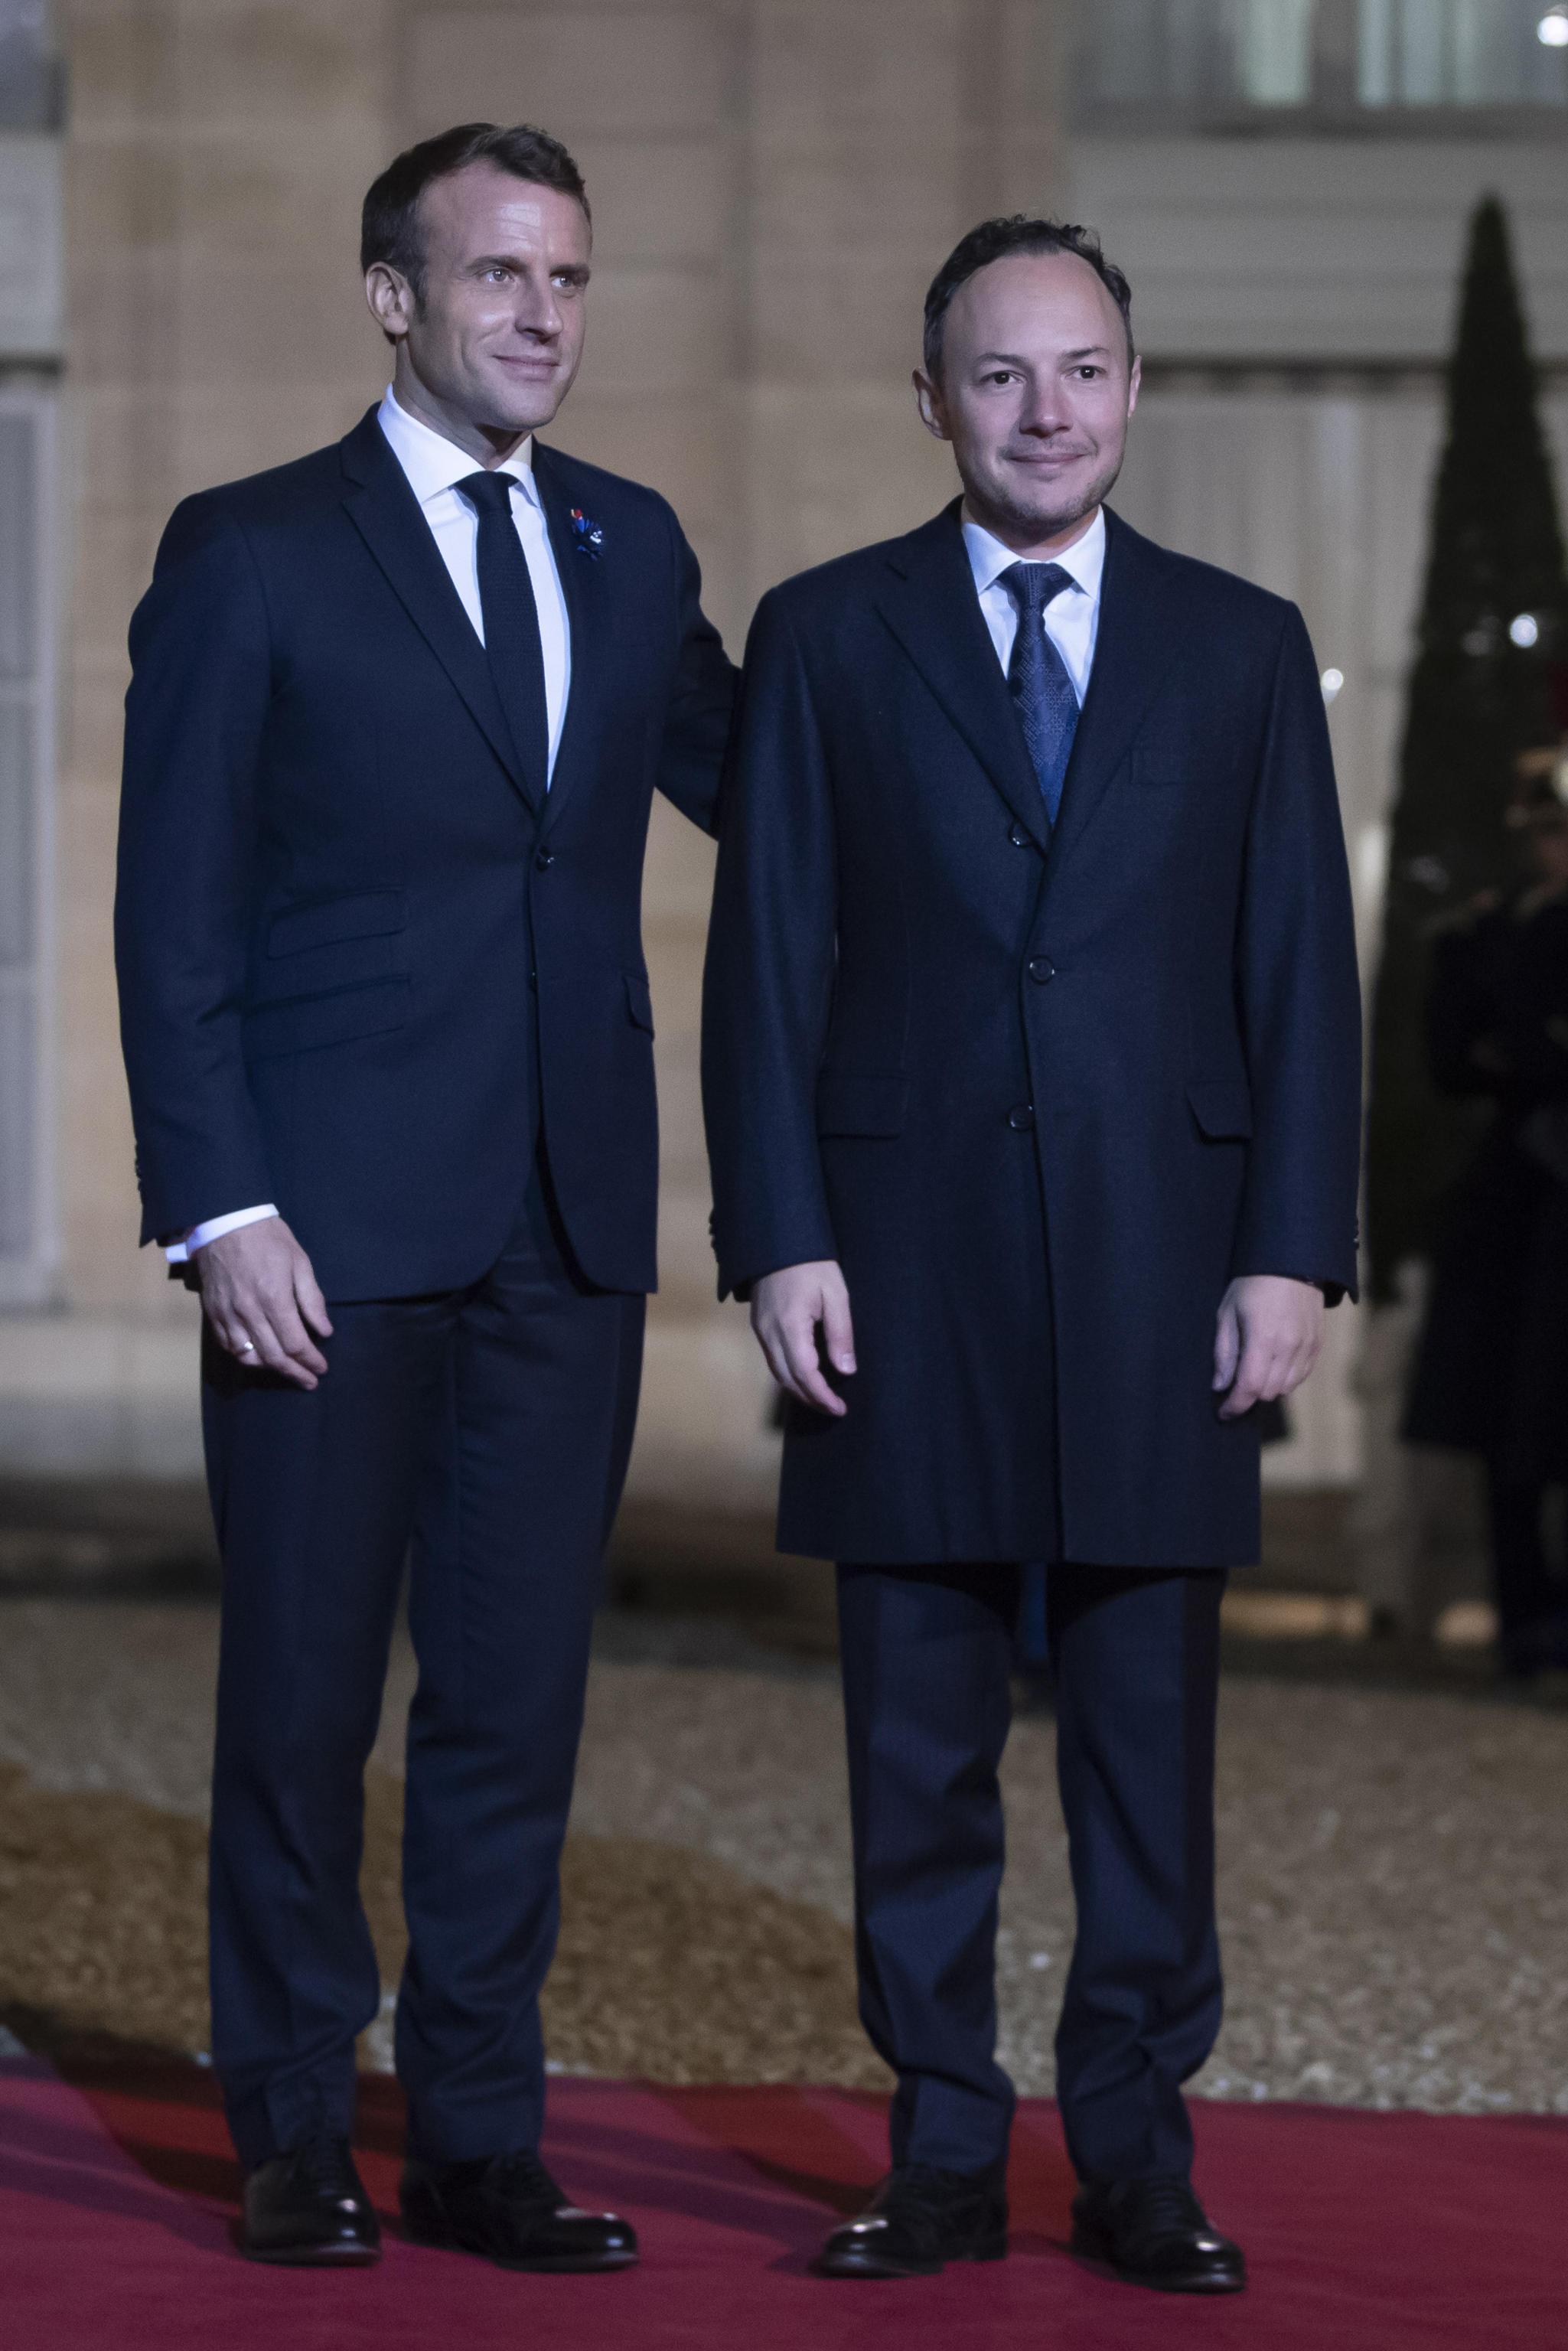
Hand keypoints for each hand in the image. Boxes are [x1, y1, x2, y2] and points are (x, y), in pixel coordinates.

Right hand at [198, 1216, 332, 1389]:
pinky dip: (244, 1356)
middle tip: (309, 1381)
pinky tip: (257, 1357)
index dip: (310, 1361)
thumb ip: (312, 1300)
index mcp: (274, 1299)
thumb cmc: (268, 1238)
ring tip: (286, 1370)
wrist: (225, 1220)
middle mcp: (249, 1312)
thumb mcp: (300, 1262)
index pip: (295, 1344)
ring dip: (269, 1368)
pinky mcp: (212, 1312)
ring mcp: (227, 1314)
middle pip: (273, 1356)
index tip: (321, 1369)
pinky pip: (227, 1345)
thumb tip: (324, 1331)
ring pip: (247, 1356)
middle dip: (294, 1373)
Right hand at [751, 1260, 855, 1417]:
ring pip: (777, 1372)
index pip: (805, 1374)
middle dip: (811, 1399)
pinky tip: (804, 1376)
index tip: (840, 1408)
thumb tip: (846, 1370)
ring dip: (798, 1390)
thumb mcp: (836, 1295)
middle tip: (835, 1409)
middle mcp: (770, 1333)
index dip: (822, 1396)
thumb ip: (840, 1334)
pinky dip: (788, 1374)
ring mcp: (760, 1330)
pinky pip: (772, 1359)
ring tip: (822, 1398)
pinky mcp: (759, 1325)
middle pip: (788, 1380)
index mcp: (790, 1326)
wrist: (778, 1240)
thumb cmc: (812, 1264)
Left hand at [1213, 1275, 1322, 1420]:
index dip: (1235, 1406)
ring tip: (1253, 1375)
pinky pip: (1302, 1376)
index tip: (1223, 1413)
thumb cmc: (1252, 1284)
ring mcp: (1307, 1347)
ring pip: (1286, 1388)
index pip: (1250, 1388)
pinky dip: (1286, 1380)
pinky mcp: (1318, 1345)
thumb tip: (1220, 1386)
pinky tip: (1273, 1368)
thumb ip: (1224, 1352)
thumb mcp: (1227, 1313)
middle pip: (1268, 1393)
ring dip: (1268, 1389)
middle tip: (1234, 1388)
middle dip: (1249, 1396)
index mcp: (1263, 1340)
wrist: (1292, 1261)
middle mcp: (1289, 1348)